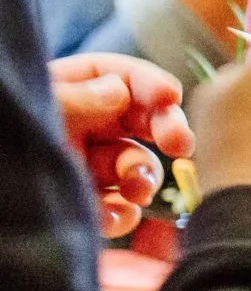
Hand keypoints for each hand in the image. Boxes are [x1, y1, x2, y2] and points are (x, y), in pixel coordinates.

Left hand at [50, 54, 192, 237]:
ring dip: (144, 175)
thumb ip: (74, 99)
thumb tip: (119, 90)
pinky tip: (111, 216)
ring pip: (135, 165)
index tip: (170, 98)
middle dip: (163, 129)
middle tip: (179, 145)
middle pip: (138, 119)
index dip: (148, 83)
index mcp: (64, 94)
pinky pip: (118, 206)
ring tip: (134, 188)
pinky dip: (123, 212)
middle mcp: (78, 128)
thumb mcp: (31, 114)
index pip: (118, 75)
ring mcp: (80, 169)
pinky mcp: (81, 208)